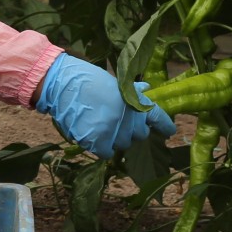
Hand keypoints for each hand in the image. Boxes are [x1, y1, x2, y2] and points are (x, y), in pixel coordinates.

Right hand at [32, 53, 175, 156]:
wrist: (61, 83)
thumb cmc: (87, 79)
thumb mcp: (114, 83)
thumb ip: (131, 93)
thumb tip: (146, 89)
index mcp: (134, 101)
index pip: (156, 115)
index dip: (164, 125)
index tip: (170, 131)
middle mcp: (128, 118)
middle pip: (139, 135)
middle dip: (131, 130)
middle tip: (116, 120)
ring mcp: (113, 131)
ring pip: (122, 144)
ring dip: (115, 138)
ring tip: (100, 123)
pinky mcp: (98, 142)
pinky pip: (106, 153)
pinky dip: (101, 147)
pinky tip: (93, 134)